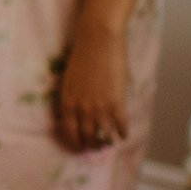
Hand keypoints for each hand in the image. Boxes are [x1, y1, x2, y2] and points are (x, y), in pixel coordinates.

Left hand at [55, 26, 126, 153]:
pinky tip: (123, 135)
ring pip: (102, 135)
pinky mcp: (116, 102)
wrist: (98, 41)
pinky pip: (120, 125)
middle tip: (95, 148)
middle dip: (90, 145)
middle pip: (85, 137)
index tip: (79, 147)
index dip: (74, 143)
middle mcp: (81, 108)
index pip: (68, 132)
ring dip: (105, 142)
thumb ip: (71, 98)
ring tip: (108, 143)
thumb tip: (73, 114)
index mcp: (67, 102)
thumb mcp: (68, 80)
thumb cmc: (82, 56)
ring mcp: (99, 107)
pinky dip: (122, 132)